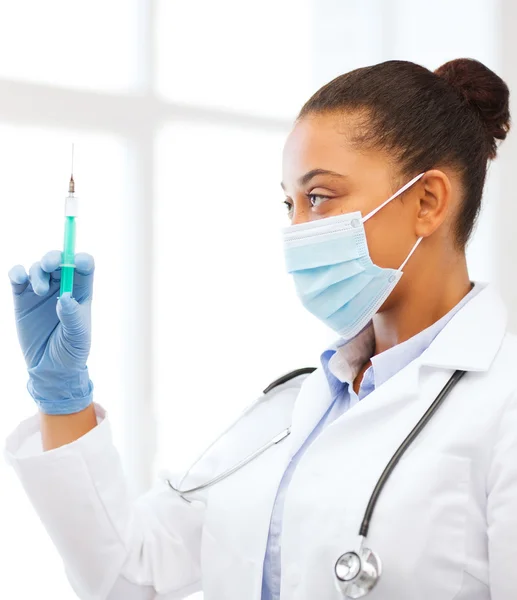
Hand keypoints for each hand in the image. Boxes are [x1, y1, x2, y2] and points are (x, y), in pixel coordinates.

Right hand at [8, 250, 94, 414]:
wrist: (50, 369)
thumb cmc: (71, 352)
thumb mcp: (77, 336)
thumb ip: (72, 316)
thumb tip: (65, 297)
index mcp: (81, 292)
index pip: (84, 267)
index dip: (80, 259)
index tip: (74, 262)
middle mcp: (63, 287)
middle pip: (59, 261)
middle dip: (54, 257)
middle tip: (49, 266)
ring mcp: (41, 291)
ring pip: (39, 268)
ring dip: (38, 272)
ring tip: (39, 291)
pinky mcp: (22, 298)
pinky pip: (18, 277)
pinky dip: (17, 273)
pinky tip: (18, 279)